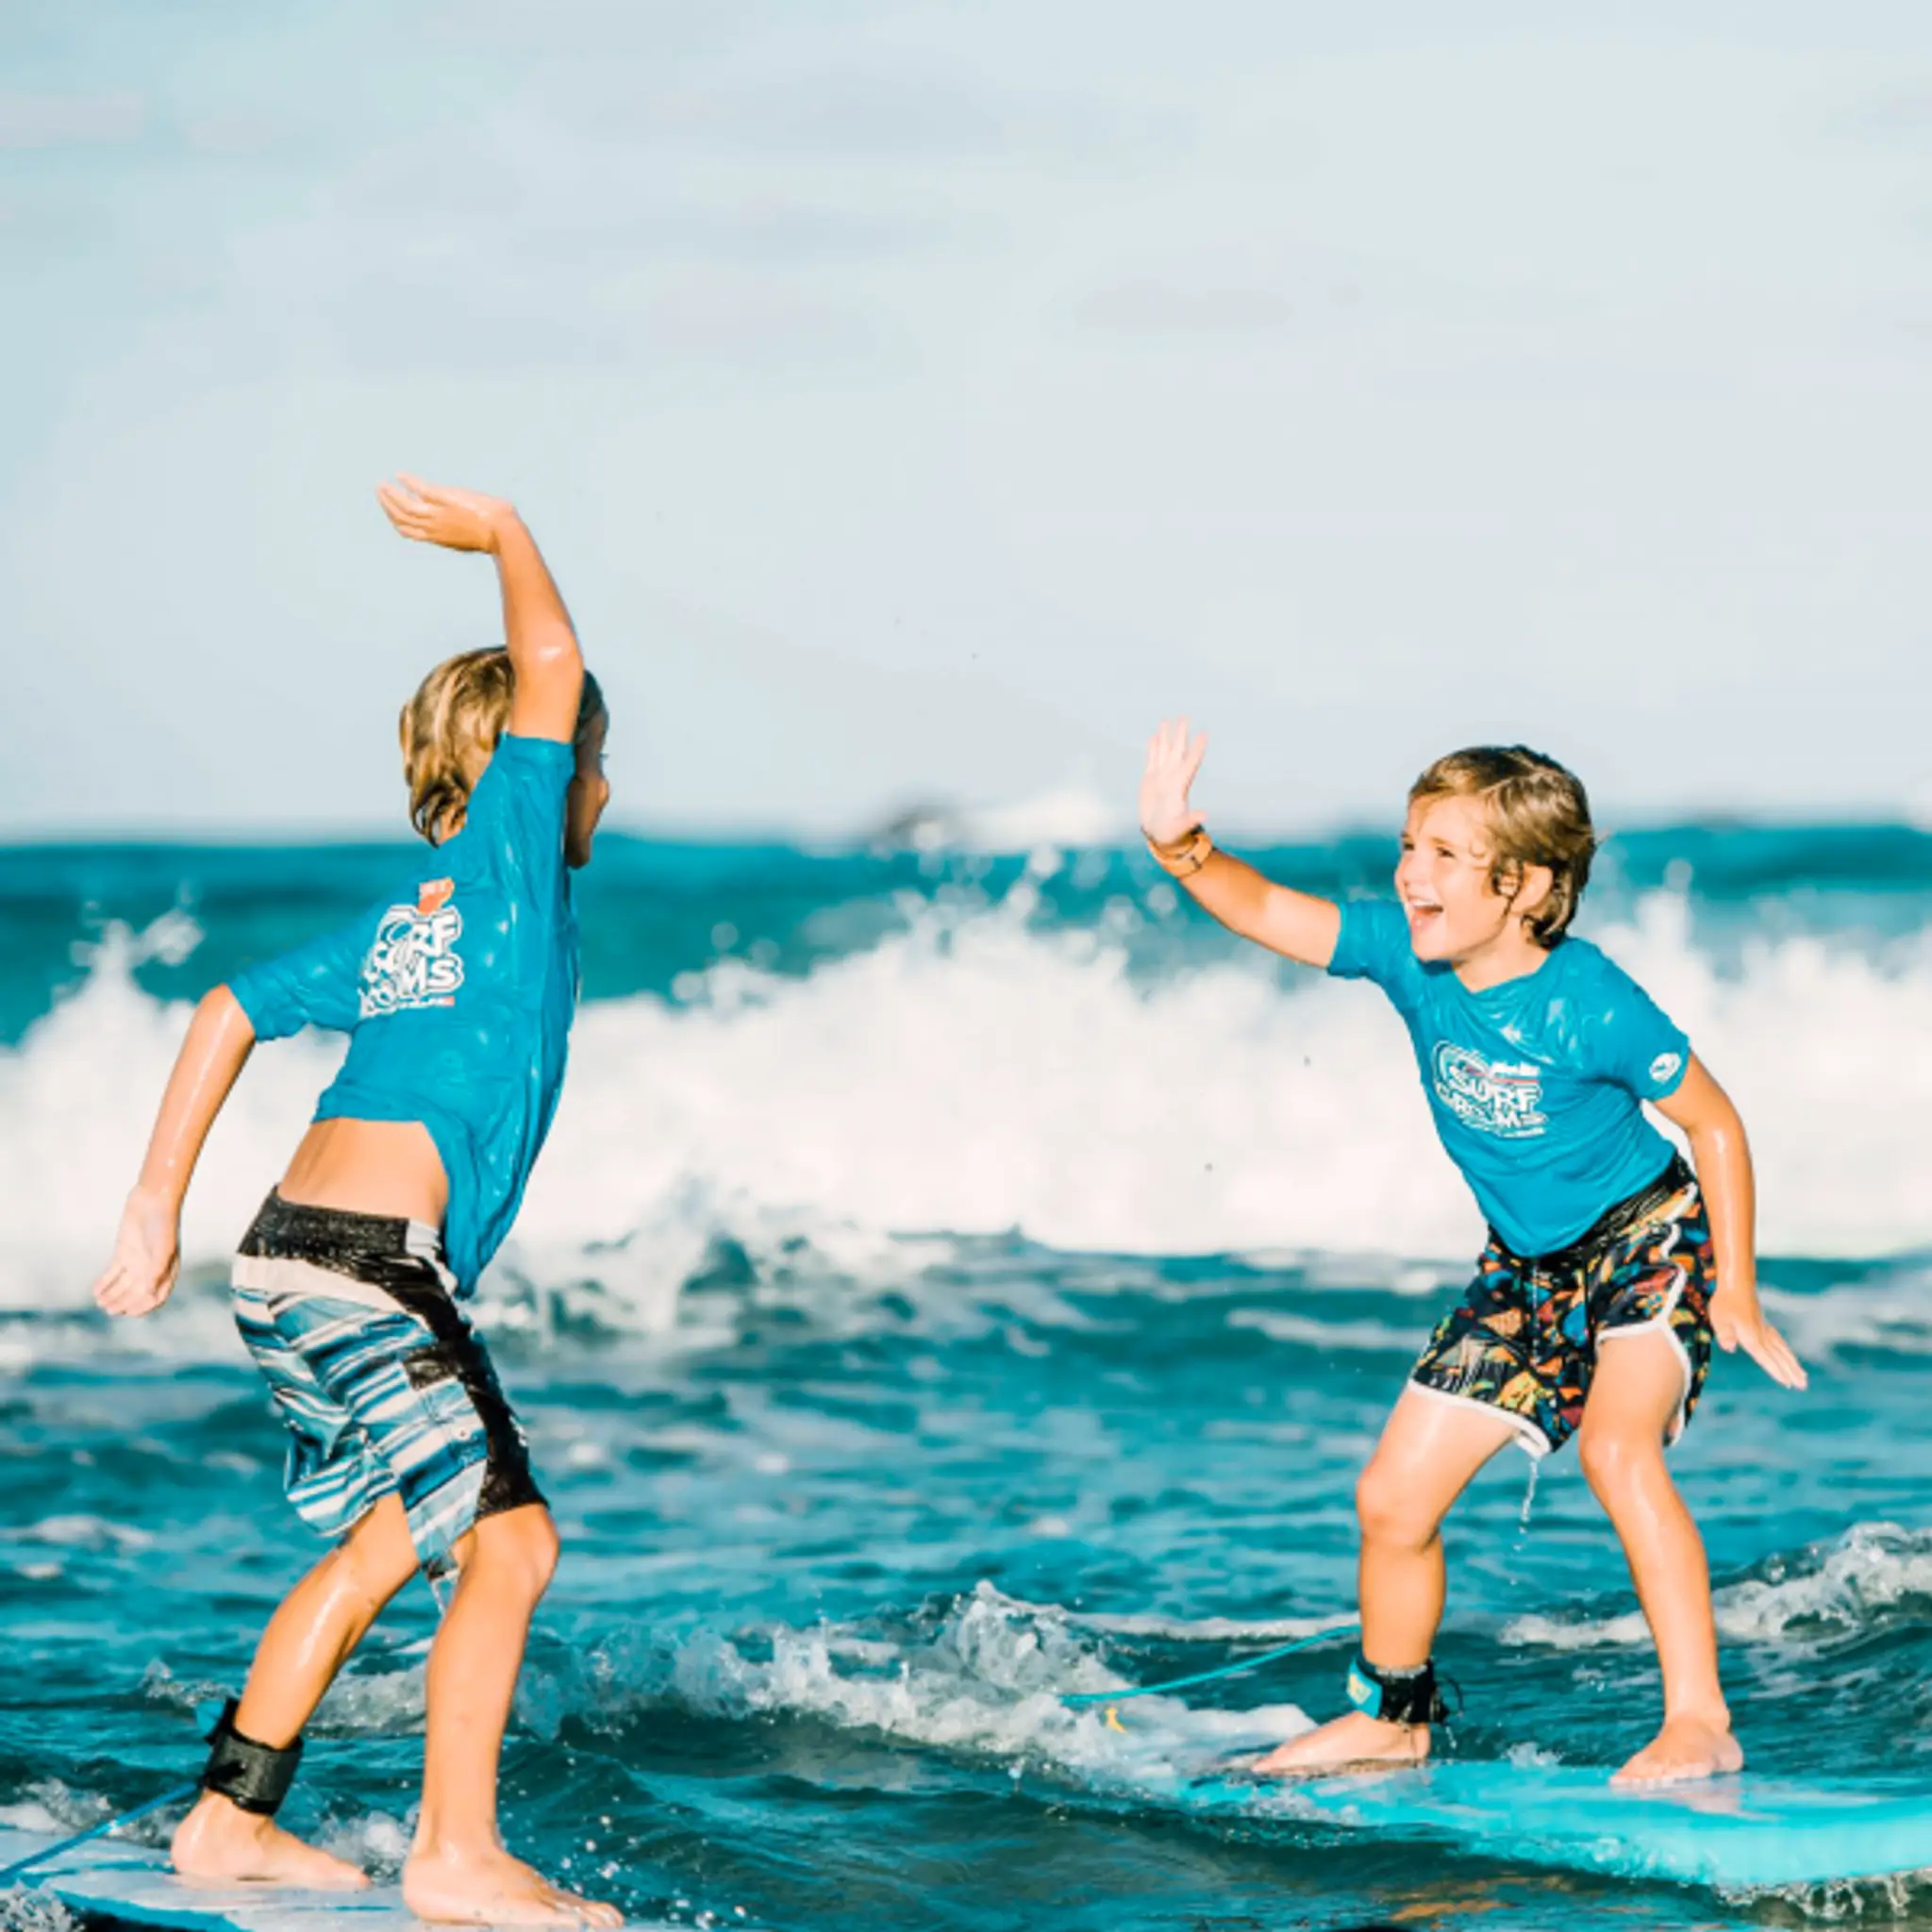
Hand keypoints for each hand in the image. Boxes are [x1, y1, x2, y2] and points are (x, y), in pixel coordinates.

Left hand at [93, 1189, 181, 1318]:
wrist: (153, 1201)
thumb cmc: (163, 1225)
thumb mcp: (163, 1249)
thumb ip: (156, 1272)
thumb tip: (149, 1294)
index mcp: (166, 1271)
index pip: (155, 1297)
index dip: (143, 1308)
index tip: (129, 1313)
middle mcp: (151, 1269)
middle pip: (135, 1293)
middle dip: (122, 1303)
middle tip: (108, 1309)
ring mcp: (137, 1262)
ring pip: (122, 1285)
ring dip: (111, 1296)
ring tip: (100, 1303)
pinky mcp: (123, 1253)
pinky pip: (113, 1273)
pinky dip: (104, 1283)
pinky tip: (95, 1291)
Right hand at [376, 475, 515, 553]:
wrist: (503, 532)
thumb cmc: (495, 535)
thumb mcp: (471, 537)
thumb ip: (460, 532)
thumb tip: (465, 528)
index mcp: (438, 538)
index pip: (408, 532)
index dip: (395, 521)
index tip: (390, 512)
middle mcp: (433, 527)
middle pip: (400, 518)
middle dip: (386, 506)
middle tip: (380, 492)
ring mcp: (437, 514)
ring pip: (404, 505)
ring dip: (389, 494)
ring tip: (381, 484)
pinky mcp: (443, 499)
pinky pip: (419, 489)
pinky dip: (407, 481)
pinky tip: (400, 474)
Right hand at [1140, 716, 1207, 846]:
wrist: (1158, 834)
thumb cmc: (1171, 833)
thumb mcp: (1180, 828)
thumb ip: (1190, 820)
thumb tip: (1204, 815)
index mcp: (1179, 787)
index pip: (1190, 764)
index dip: (1196, 750)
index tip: (1203, 735)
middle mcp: (1172, 779)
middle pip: (1176, 752)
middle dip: (1180, 735)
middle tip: (1184, 717)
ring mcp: (1161, 778)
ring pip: (1163, 753)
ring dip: (1166, 737)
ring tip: (1166, 721)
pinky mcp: (1150, 781)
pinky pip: (1152, 760)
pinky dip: (1153, 748)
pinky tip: (1154, 736)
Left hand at [1710, 1287, 1806, 1390]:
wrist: (1735, 1284)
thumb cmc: (1725, 1302)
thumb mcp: (1719, 1318)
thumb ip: (1725, 1334)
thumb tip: (1729, 1347)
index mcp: (1751, 1337)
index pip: (1765, 1357)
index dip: (1775, 1370)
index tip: (1787, 1383)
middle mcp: (1761, 1335)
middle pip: (1778, 1356)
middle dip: (1790, 1371)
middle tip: (1803, 1385)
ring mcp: (1764, 1330)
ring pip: (1782, 1350)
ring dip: (1792, 1363)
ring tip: (1803, 1376)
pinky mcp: (1763, 1324)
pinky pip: (1779, 1342)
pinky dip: (1786, 1351)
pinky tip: (1788, 1356)